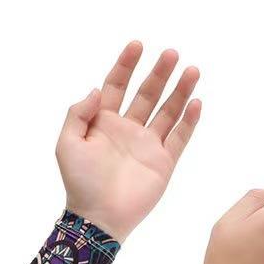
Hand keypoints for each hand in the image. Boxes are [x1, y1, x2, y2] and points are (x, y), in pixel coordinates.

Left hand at [56, 41, 200, 241]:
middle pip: (146, 94)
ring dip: (179, 91)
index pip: (116, 86)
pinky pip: (180, 138)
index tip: (137, 45)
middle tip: (171, 53)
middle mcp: (127, 130)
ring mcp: (147, 145)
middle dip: (158, 73)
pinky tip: (196, 102)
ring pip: (167, 111)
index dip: (125, 65)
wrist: (98, 218)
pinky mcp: (163, 162)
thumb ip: (78, 114)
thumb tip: (95, 90)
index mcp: (103, 123)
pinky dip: (189, 121)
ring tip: (191, 70)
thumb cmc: (79, 183)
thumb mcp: (67, 144)